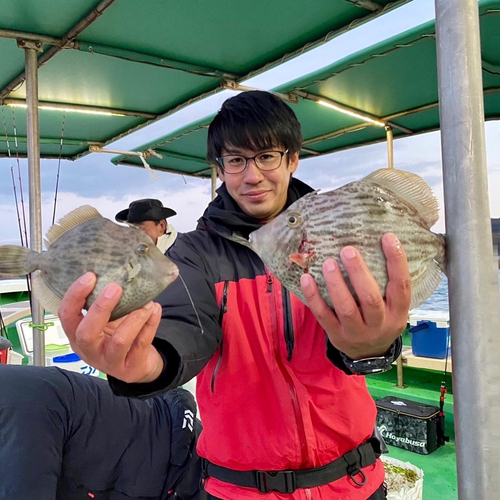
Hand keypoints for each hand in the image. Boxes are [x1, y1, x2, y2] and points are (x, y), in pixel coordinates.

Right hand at [58, 272, 163, 382]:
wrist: (136, 366)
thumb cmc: (116, 337)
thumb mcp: (106, 321)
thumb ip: (107, 302)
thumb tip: (118, 270)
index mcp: (78, 334)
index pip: (66, 315)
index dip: (75, 296)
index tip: (90, 276)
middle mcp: (89, 350)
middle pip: (86, 333)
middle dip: (100, 308)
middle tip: (115, 288)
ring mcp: (110, 361)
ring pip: (119, 341)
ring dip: (134, 318)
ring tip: (146, 303)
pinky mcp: (131, 367)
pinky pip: (141, 344)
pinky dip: (150, 324)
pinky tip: (155, 309)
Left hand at [300, 233, 410, 359]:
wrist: (369, 355)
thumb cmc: (381, 319)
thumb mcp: (393, 306)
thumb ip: (387, 282)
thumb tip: (377, 241)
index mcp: (398, 312)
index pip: (401, 285)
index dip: (397, 261)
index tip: (388, 237)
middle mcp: (379, 323)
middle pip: (370, 298)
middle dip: (358, 273)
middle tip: (347, 250)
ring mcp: (356, 331)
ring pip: (346, 308)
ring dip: (336, 284)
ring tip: (328, 263)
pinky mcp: (336, 334)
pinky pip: (322, 315)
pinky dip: (313, 297)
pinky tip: (307, 279)